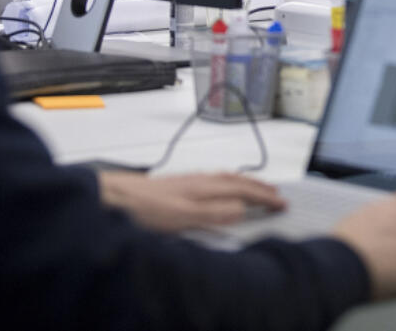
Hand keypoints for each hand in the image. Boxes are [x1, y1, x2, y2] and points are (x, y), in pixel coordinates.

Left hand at [97, 170, 285, 232]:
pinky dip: (229, 184)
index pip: (243, 189)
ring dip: (246, 184)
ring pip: (226, 179)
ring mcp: (190, 180)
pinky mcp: (180, 185)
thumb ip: (213, 211)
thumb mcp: (183, 215)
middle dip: (260, 187)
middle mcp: (200, 179)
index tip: (281, 203)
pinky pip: (215, 180)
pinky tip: (222, 189)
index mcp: (205, 186)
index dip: (264, 197)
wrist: (114, 197)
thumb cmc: (144, 208)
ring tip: (258, 188)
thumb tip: (241, 208)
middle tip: (278, 194)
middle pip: (237, 181)